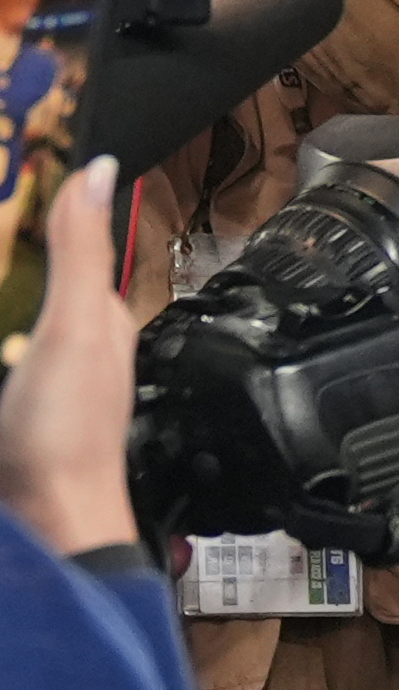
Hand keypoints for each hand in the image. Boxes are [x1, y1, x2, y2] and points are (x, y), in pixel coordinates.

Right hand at [0, 157, 140, 555]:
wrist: (47, 527)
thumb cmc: (66, 432)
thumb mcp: (72, 328)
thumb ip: (80, 254)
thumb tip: (97, 169)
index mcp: (97, 315)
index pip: (72, 244)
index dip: (44, 208)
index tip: (8, 162)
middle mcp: (74, 342)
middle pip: (36, 280)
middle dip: (11, 252)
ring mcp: (39, 379)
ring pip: (16, 319)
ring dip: (5, 292)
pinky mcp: (12, 410)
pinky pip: (5, 356)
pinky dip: (0, 331)